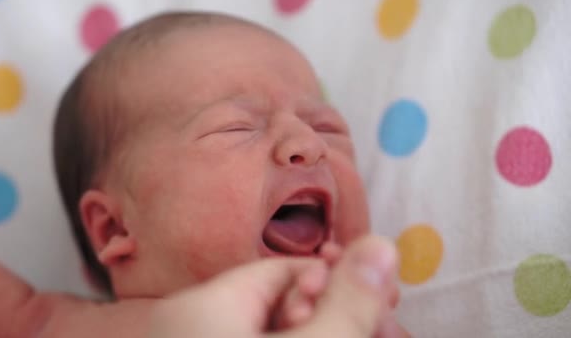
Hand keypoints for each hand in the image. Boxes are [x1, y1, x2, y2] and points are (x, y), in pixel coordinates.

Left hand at [146, 236, 408, 337]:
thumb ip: (347, 303)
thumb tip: (384, 246)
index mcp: (199, 307)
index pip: (282, 270)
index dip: (335, 280)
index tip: (380, 299)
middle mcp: (191, 324)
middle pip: (282, 305)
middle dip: (335, 312)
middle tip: (383, 327)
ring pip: (275, 328)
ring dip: (322, 330)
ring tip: (366, 332)